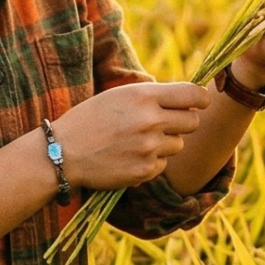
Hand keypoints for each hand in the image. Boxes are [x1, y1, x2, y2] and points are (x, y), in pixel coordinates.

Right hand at [51, 81, 213, 188]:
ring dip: (165, 143)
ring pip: (178, 144)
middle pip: (192, 122)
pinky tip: (129, 156)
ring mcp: (149, 147)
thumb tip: (185, 99)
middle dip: (183, 122)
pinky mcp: (145, 170)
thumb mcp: (119, 96)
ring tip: (138, 141)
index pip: (193, 95)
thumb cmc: (90, 119)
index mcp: (144, 95)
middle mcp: (150, 120)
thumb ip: (152, 96)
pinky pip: (163, 164)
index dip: (201, 99)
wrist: (63, 152)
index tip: (199, 103)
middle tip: (163, 124)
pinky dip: (152, 162)